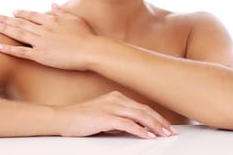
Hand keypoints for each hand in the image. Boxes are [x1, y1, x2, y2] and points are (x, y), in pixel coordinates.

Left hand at [0, 3, 94, 69]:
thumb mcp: (74, 19)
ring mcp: (41, 42)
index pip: (32, 15)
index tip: (12, 12)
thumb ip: (61, 12)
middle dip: (5, 19)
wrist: (90, 50)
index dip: (21, 13)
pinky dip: (8, 49)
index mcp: (51, 20)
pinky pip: (21, 52)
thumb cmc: (86, 36)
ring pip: (18, 33)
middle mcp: (43, 29)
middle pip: (20, 22)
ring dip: (3, 29)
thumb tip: (52, 4)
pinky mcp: (40, 55)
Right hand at [54, 91, 176, 137]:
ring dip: (154, 126)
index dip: (155, 116)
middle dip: (159, 121)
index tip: (165, 125)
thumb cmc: (80, 118)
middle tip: (170, 131)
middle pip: (143, 110)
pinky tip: (147, 136)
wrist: (62, 118)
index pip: (141, 106)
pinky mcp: (105, 117)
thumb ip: (118, 118)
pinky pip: (128, 124)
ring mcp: (110, 107)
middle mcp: (115, 99)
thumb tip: (134, 128)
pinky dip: (140, 130)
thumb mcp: (102, 115)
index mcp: (115, 97)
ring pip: (139, 115)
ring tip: (164, 134)